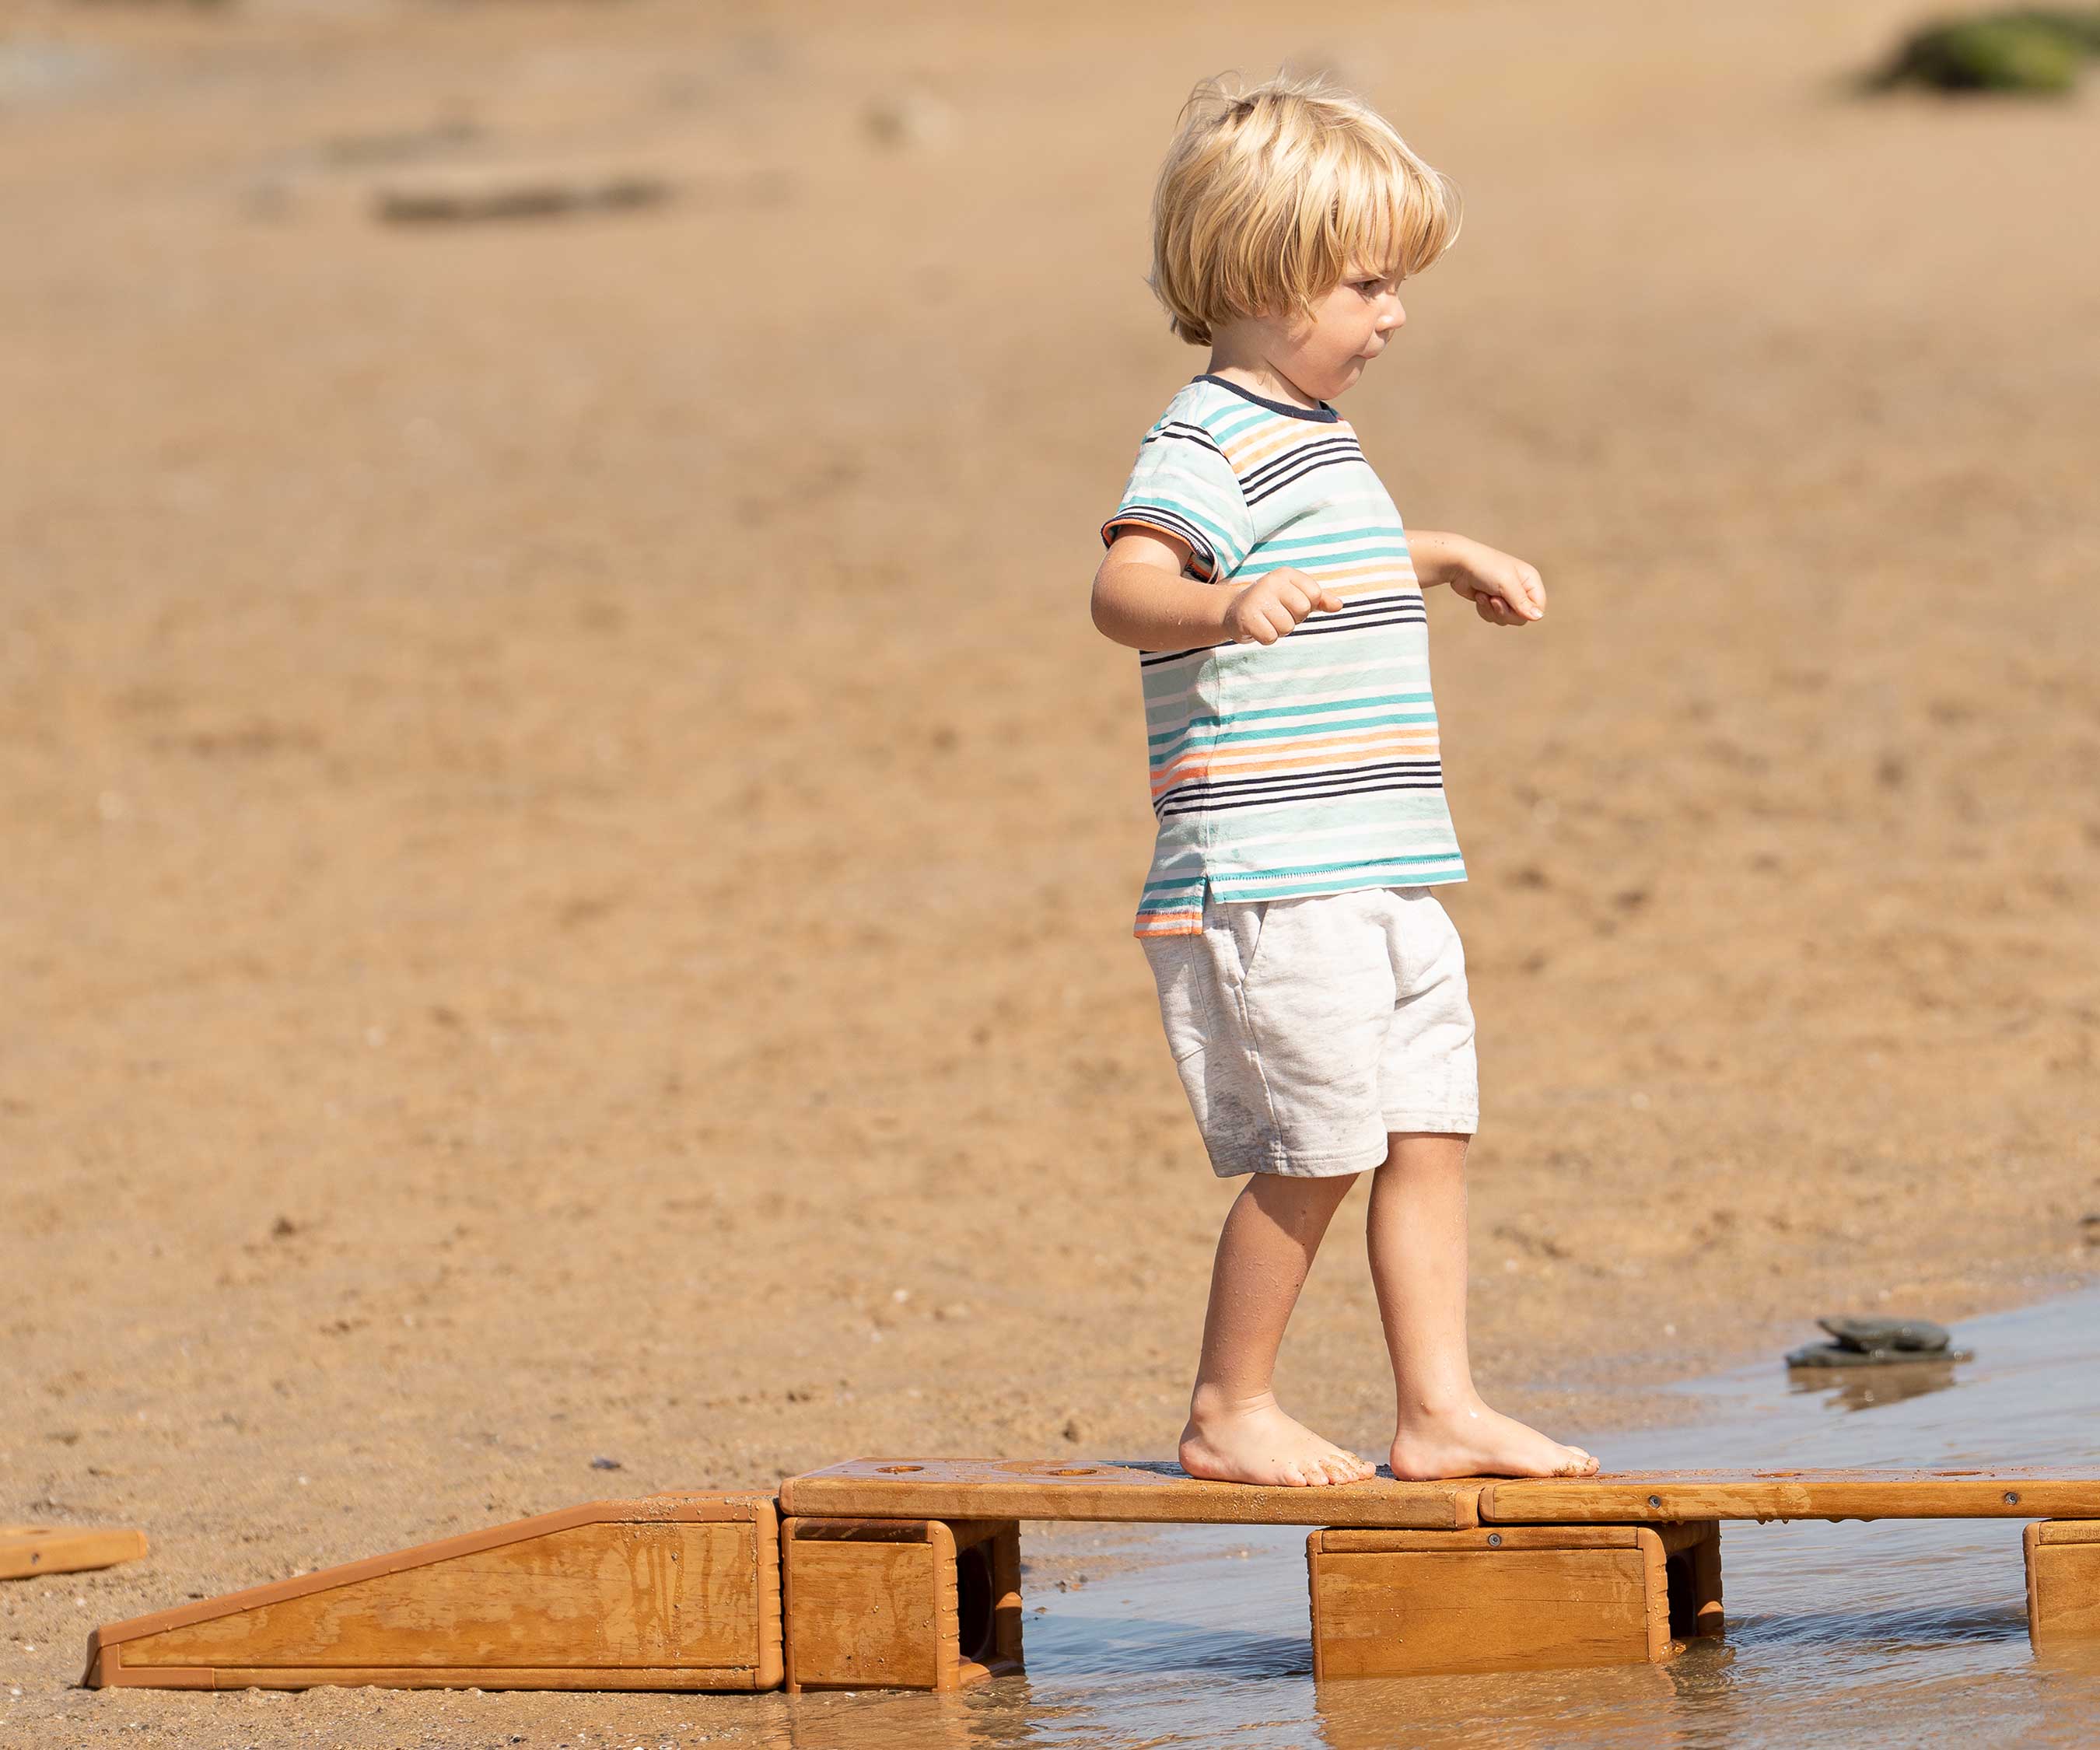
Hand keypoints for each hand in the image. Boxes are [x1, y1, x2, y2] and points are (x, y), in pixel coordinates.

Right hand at [1221, 569, 1343, 645]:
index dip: (1307, 606)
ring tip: (1267, 621)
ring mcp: (1257, 598)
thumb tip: (1339, 605)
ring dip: (1279, 630)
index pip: (1315, 594)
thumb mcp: (1296, 596)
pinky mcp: (1246, 617)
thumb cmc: (1272, 604)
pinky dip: (1266, 638)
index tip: (1291, 604)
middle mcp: (1271, 582)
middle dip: (1293, 619)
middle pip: (1302, 611)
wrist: (1234, 611)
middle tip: (1277, 614)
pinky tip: (1257, 627)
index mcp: (1286, 574)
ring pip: (1287, 627)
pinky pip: (1270, 637)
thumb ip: (1320, 600)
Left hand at [1445, 540, 1545, 626]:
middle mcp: (1521, 589)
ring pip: (1506, 619)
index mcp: (1530, 580)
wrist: (1459, 563)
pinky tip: (1479, 595)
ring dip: (1492, 610)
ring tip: (1484, 594)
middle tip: (1494, 599)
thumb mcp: (1506, 584)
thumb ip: (1522, 602)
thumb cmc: (1485, 568)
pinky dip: (1484, 609)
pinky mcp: (1492, 602)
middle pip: (1521, 617)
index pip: (1538, 608)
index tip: (1511, 605)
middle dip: (1504, 612)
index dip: (1526, 613)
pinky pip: (1493, 617)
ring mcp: (1506, 596)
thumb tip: (1539, 617)